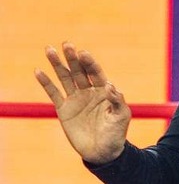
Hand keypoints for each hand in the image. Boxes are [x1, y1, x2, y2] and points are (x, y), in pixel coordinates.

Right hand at [34, 42, 130, 163]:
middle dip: (73, 58)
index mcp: (104, 89)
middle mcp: (89, 90)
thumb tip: (109, 85)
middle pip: (79, 70)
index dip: (90, 63)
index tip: (83, 53)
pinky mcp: (64, 109)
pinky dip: (46, 82)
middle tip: (66, 44)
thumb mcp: (121, 116)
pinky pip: (54, 93)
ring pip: (65, 78)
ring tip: (49, 49)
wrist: (103, 151)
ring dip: (57, 64)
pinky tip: (39, 71)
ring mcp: (76, 99)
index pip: (95, 72)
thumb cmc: (116, 133)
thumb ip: (117, 100)